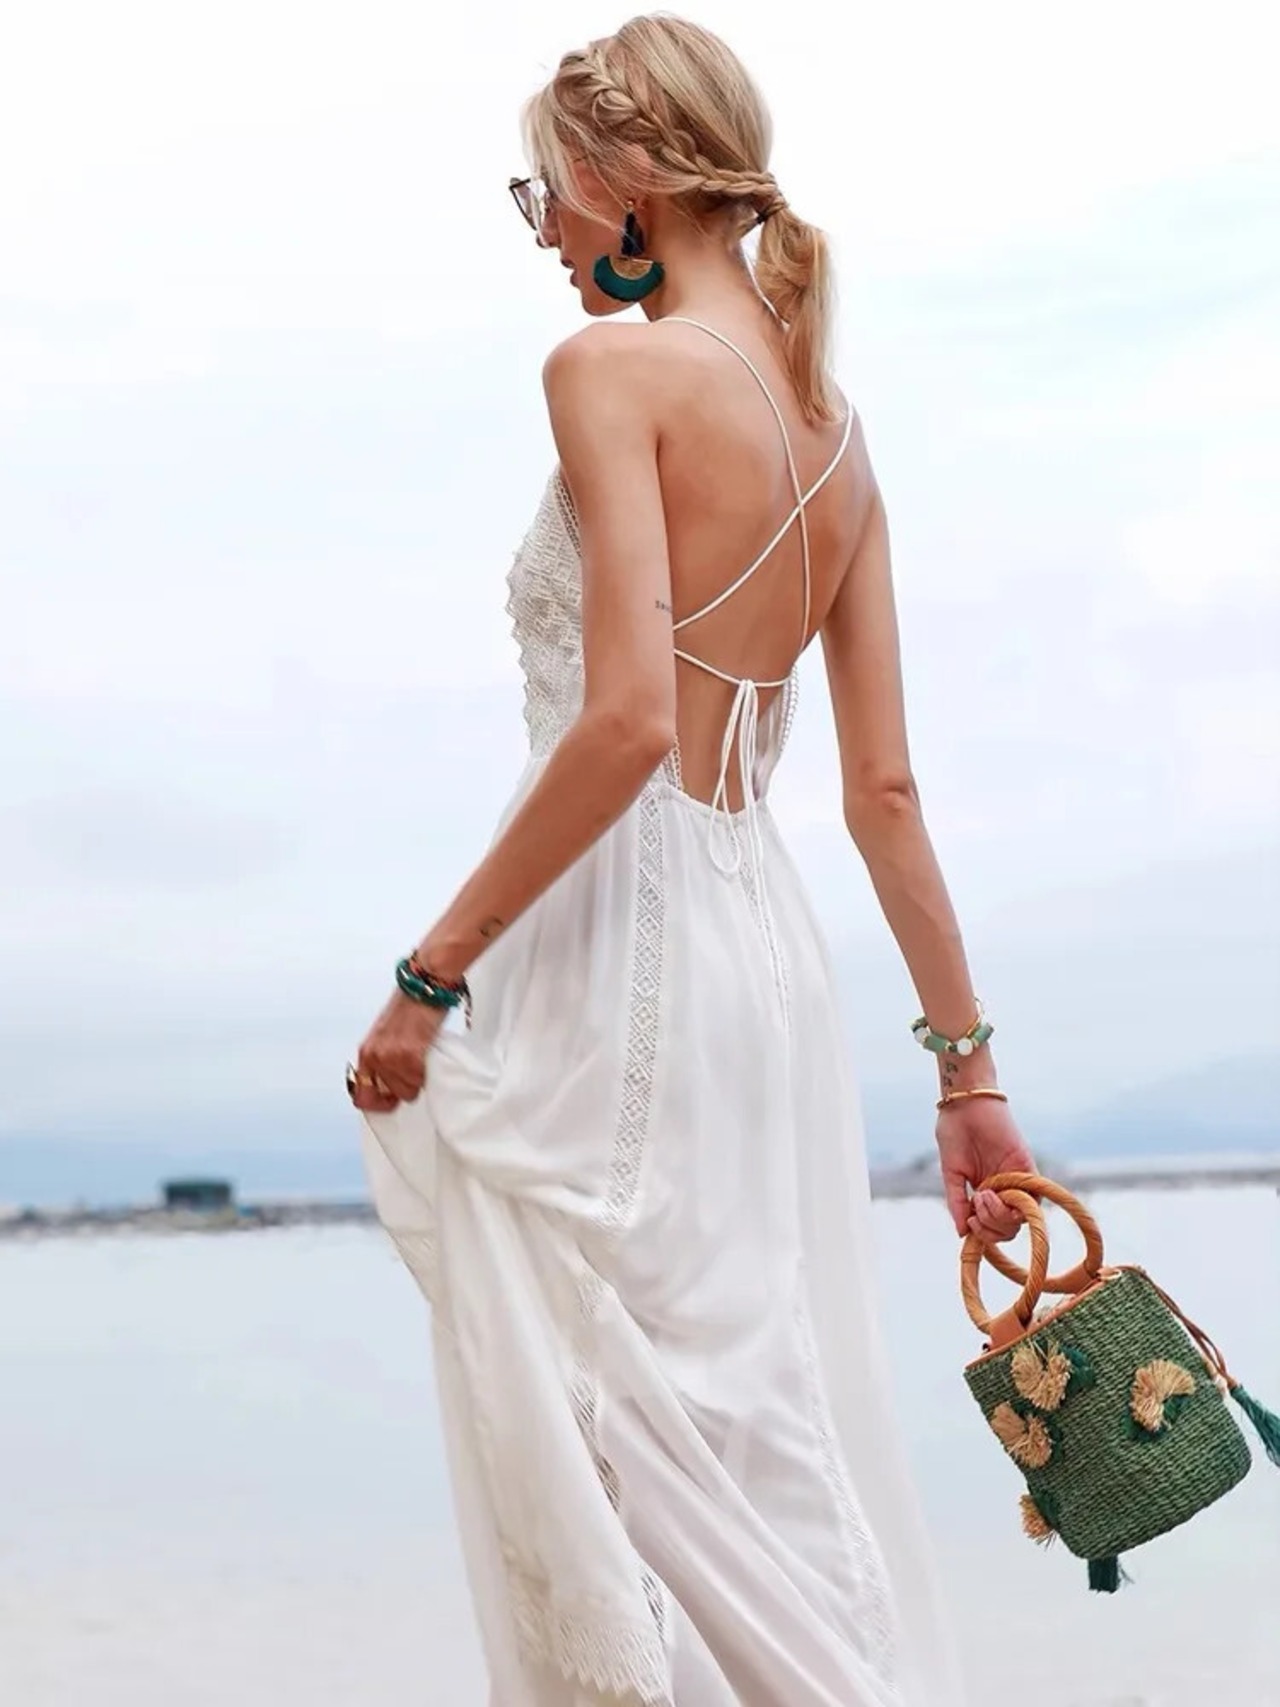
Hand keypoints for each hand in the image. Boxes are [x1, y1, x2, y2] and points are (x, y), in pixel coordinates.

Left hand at [349, 990, 445, 1113]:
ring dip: (417, 1079)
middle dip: (404, 1088)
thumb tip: (393, 1083)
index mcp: (366, 1051)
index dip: (378, 1103)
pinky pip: (418, 1081)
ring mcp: (390, 1056)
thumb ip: (386, 1058)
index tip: (391, 1100)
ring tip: (421, 1057)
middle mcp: (374, 1056)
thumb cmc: (412, 1005)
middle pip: (389, 1096)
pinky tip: (426, 1055)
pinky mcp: (409, 1054)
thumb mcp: (389, 1035)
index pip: (361, 1095)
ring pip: (407, 1091)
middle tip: (414, 1070)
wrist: (425, 985)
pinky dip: (425, 1074)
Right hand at [936, 1097, 1036, 1243]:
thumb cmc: (954, 1133)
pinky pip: (1033, 1197)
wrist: (965, 1104)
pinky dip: (1017, 1204)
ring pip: (1020, 1218)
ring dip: (1000, 1216)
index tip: (969, 1220)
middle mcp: (1003, 1190)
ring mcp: (1016, 1181)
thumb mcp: (951, 1173)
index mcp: (985, 1193)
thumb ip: (957, 1202)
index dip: (983, 1233)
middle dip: (991, 1227)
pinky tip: (996, 1194)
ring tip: (983, 1195)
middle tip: (976, 1207)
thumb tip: (963, 1234)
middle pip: (1008, 1228)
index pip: (992, 1227)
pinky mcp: (1027, 1168)